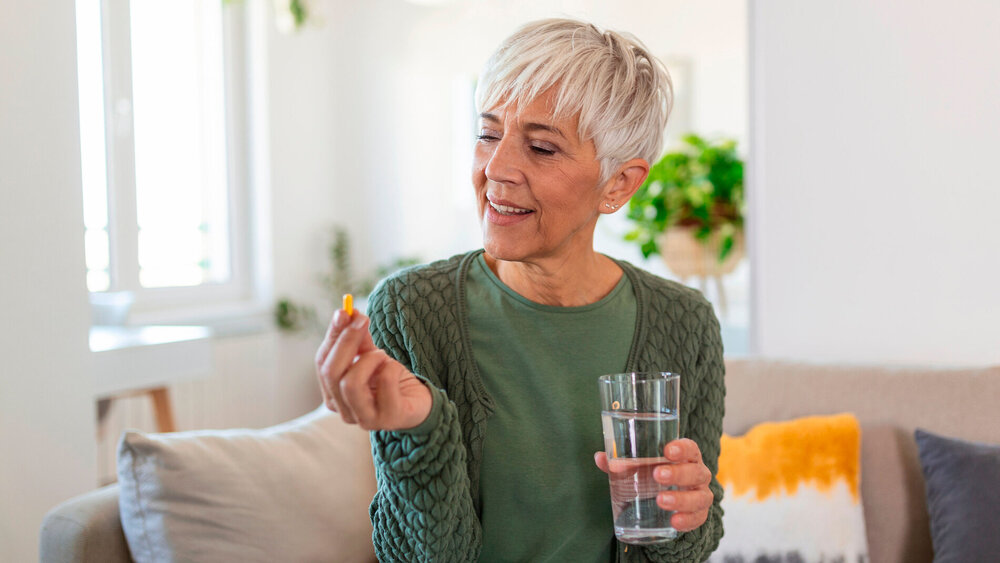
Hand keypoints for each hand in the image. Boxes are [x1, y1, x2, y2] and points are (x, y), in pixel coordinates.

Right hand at [315, 309, 431, 430]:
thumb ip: (358, 339)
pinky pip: (384, 384)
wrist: (419, 403)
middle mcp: (344, 411)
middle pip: (331, 373)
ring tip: (382, 355)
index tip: (344, 311)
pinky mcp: (389, 419)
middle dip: (347, 341)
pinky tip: (396, 368)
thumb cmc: (390, 380)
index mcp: (334, 395)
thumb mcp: (372, 356)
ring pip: (351, 383)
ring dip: (369, 359)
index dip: (333, 335)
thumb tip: (348, 312)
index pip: (322, 362)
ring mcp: (365, 419)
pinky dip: (391, 367)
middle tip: (363, 320)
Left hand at [594, 438, 712, 531]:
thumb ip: (623, 463)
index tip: (668, 450)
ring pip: (700, 497)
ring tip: (661, 500)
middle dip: (678, 473)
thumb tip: (600, 458)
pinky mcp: (699, 515)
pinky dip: (687, 520)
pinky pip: (698, 519)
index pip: (691, 448)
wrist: (672, 499)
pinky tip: (674, 522)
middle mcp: (698, 474)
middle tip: (657, 475)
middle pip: (696, 472)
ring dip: (681, 499)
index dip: (682, 448)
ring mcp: (700, 495)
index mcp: (686, 457)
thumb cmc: (655, 475)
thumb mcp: (642, 467)